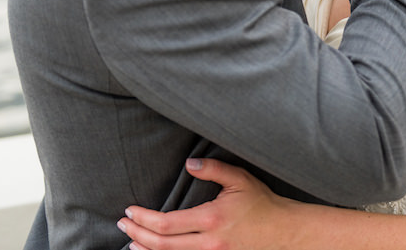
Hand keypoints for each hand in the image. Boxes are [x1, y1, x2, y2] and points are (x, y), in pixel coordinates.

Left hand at [118, 159, 296, 249]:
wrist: (283, 231)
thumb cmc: (261, 203)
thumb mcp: (239, 179)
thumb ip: (213, 169)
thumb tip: (189, 163)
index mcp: (212, 219)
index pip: (167, 223)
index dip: (143, 219)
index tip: (130, 211)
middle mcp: (209, 243)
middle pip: (162, 245)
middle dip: (137, 235)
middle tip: (122, 224)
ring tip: (131, 242)